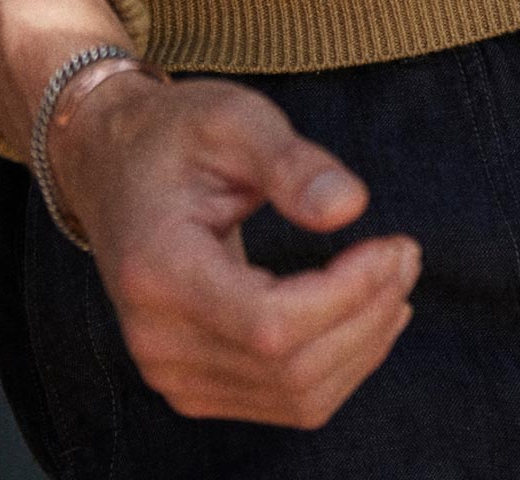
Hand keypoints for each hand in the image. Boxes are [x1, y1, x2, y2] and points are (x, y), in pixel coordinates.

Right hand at [0, 0, 420, 430]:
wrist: (112, 165)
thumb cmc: (175, 135)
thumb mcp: (231, 118)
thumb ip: (290, 161)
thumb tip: (352, 205)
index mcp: (157, 269)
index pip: (271, 325)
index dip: (347, 296)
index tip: (395, 244)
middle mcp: (156, 338)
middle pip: (291, 369)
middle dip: (368, 316)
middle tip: (407, 255)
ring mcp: (171, 372)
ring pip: (297, 396)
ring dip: (363, 345)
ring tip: (396, 281)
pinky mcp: (192, 385)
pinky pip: (284, 400)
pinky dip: (339, 365)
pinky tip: (366, 317)